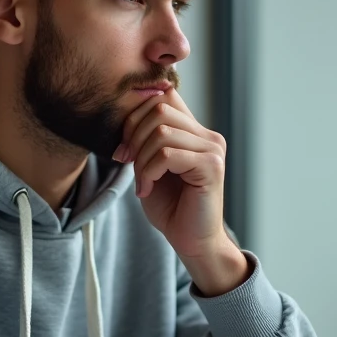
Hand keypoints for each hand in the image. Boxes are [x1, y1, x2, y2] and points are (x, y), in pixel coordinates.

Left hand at [115, 89, 228, 260]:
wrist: (192, 241)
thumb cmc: (170, 206)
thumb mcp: (150, 165)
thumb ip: (145, 138)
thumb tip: (124, 111)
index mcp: (194, 131)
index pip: (164, 94)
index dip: (136, 112)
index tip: (125, 145)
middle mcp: (208, 135)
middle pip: (159, 108)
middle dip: (134, 136)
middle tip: (127, 163)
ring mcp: (212, 149)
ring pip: (161, 132)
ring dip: (141, 159)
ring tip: (141, 181)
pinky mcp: (212, 166)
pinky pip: (168, 154)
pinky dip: (149, 172)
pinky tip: (147, 189)